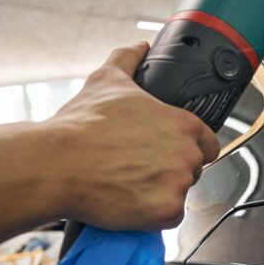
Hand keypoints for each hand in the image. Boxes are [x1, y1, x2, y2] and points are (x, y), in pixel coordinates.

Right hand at [45, 41, 219, 230]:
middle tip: (138, 167)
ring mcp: (178, 185)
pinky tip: (131, 201)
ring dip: (161, 192)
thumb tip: (139, 46)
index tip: (165, 151)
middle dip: (170, 170)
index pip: (207, 143)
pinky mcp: (165, 212)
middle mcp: (188, 154)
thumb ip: (129, 59)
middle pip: (193, 169)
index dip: (188, 147)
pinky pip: (169, 218)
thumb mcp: (107, 80)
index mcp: (184, 124)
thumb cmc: (80, 125)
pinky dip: (153, 215)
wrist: (55, 164)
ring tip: (129, 183)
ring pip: (180, 193)